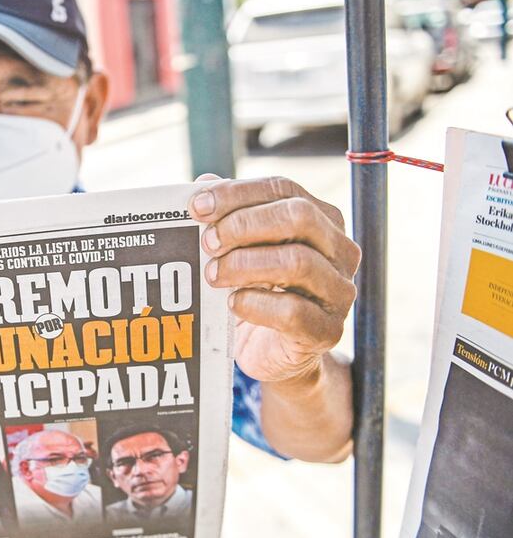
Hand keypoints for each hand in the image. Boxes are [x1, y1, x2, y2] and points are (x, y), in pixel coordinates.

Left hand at [187, 175, 360, 383]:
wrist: (272, 352)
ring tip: (213, 275)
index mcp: (322, 219)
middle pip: (298, 217)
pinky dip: (256, 304)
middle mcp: (340, 250)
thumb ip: (229, 215)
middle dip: (244, 225)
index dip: (238, 193)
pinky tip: (233, 304)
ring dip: (245, 264)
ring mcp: (338, 292)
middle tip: (208, 242)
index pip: (283, 189)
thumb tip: (205, 184)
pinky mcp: (327, 330)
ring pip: (298, 262)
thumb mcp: (242, 250)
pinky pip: (294, 312)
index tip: (198, 207)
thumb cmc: (257, 291)